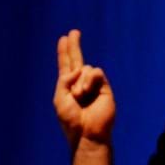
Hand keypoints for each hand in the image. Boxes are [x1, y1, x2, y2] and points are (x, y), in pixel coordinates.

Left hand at [54, 30, 115, 145]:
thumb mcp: (60, 98)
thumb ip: (64, 80)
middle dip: (75, 45)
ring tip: (79, 96)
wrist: (87, 133)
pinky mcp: (104, 87)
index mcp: (68, 86)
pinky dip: (89, 79)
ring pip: (86, 68)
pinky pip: (96, 72)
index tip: (63, 39)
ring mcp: (93, 85)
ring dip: (80, 81)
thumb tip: (79, 68)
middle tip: (74, 32)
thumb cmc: (71, 120)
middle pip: (77, 59)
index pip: (66, 65)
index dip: (64, 52)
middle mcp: (81, 83)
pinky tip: (86, 91)